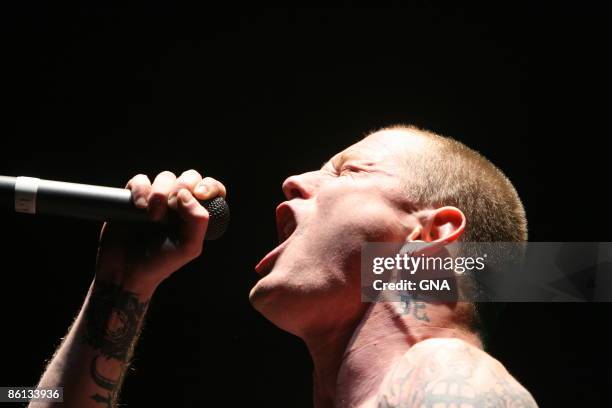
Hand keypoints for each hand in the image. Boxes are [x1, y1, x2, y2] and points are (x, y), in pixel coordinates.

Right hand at [94, 170, 226, 294]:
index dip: (210, 186)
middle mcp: (178, 203)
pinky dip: (141, 189)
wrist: (127, 272)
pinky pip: (140, 180)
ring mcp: (156, 199)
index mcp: (195, 214)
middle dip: (183, 187)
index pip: (211, 189)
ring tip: (153, 216)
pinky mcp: (133, 197)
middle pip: (189, 177)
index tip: (201, 194)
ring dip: (160, 192)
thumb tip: (186, 194)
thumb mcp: (189, 247)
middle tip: (172, 208)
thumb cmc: (161, 263)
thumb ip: (198, 221)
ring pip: (166, 177)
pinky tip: (139, 207)